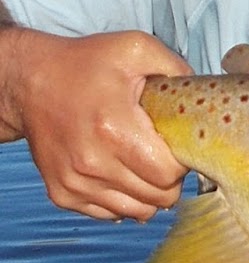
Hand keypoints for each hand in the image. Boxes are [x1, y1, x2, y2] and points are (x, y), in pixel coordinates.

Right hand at [0, 28, 192, 220]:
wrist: (30, 82)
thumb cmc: (86, 64)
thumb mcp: (135, 49)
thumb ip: (176, 68)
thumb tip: (202, 100)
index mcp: (114, 129)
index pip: (169, 174)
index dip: (182, 161)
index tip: (175, 144)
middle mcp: (92, 163)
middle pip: (158, 198)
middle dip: (169, 178)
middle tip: (161, 153)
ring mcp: (74, 183)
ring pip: (138, 212)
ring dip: (148, 192)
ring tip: (141, 163)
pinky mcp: (62, 194)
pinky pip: (111, 214)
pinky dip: (122, 199)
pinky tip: (119, 171)